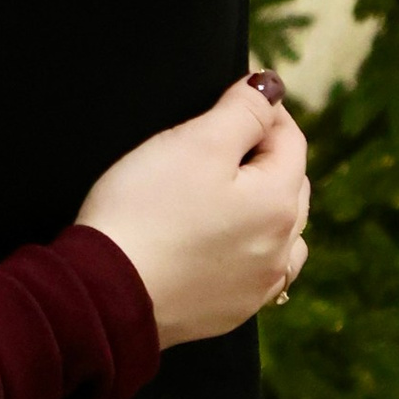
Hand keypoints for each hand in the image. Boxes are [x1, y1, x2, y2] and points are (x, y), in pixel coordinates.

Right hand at [74, 76, 310, 346]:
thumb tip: (271, 89)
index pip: (291, 140)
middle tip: (228, 135)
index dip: (266, 109)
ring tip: (235, 190)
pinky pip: (259, 271)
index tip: (237, 93)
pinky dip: (253, 248)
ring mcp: (258, 285)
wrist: (107, 292)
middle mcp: (281, 248)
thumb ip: (242, 112)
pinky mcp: (230, 309)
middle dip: (268, 155)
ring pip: (283, 233)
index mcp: (278, 202)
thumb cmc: (147, 210)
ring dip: (268, 206)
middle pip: (290, 185)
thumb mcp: (195, 143)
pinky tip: (230, 244)